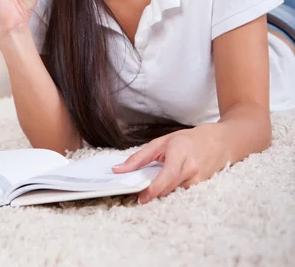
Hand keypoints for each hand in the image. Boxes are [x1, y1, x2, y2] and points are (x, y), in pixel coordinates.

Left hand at [112, 124, 226, 203]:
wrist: (220, 142)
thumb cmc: (189, 139)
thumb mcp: (162, 142)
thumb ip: (140, 157)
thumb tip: (119, 169)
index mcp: (180, 154)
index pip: (166, 177)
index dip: (153, 190)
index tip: (140, 198)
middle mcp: (191, 169)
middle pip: (168, 189)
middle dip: (153, 192)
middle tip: (141, 190)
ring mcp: (199, 180)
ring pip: (174, 193)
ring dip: (163, 191)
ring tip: (157, 183)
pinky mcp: (202, 187)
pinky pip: (182, 194)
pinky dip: (173, 191)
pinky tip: (170, 183)